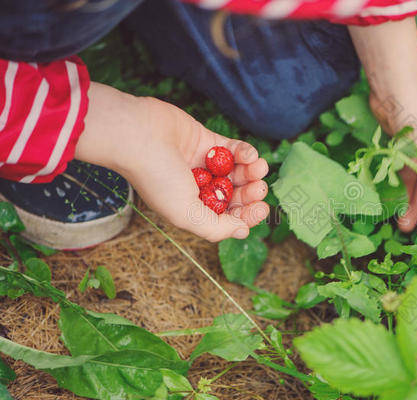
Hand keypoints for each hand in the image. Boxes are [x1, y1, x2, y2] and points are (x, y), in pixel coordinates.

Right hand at [76, 83, 268, 241]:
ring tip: (258, 168)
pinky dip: (246, 152)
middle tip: (259, 188)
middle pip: (236, 195)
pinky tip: (250, 155)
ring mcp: (204, 164)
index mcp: (192, 209)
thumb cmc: (157, 177)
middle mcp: (199, 188)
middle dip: (252, 193)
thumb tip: (242, 231)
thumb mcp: (185, 213)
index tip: (261, 209)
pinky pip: (233, 149)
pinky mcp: (207, 141)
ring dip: (253, 171)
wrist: (138, 135)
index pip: (227, 217)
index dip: (247, 215)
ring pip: (238, 172)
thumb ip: (215, 227)